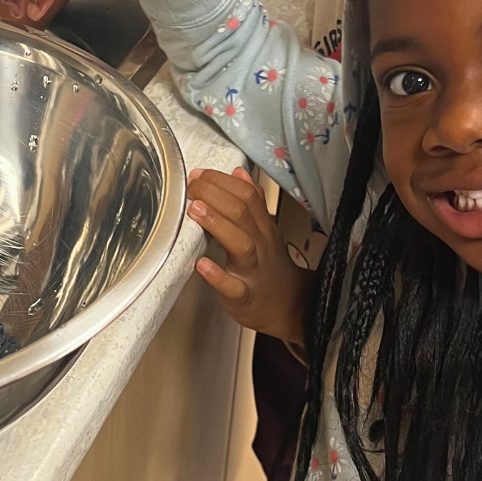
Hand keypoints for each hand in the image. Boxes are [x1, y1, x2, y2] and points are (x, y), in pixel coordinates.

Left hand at [186, 167, 312, 348]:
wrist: (288, 307)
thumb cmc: (270, 267)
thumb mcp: (265, 230)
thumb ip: (252, 201)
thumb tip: (238, 173)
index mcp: (263, 227)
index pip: (247, 195)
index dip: (223, 181)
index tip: (200, 175)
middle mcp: (260, 245)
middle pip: (242, 213)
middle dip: (215, 195)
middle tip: (192, 187)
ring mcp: (253, 271)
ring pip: (241, 244)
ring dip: (217, 225)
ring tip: (196, 210)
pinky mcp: (244, 297)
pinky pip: (233, 287)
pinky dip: (217, 276)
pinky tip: (201, 264)